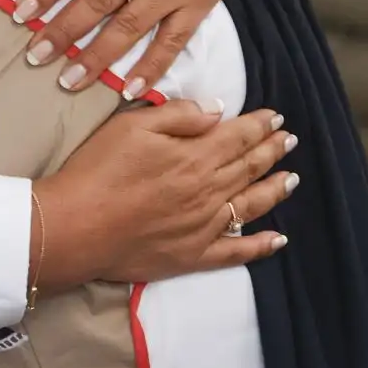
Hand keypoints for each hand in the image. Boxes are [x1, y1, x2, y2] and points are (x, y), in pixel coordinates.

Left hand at [13, 0, 293, 93]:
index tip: (20, 14)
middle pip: (97, 2)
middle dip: (64, 32)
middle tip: (35, 57)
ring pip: (129, 26)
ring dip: (98, 57)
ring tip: (69, 81)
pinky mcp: (198, 2)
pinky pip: (173, 40)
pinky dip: (152, 66)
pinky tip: (130, 90)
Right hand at [34, 102, 296, 288]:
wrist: (75, 227)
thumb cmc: (98, 170)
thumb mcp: (131, 125)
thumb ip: (178, 115)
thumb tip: (217, 111)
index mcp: (194, 157)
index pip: (237, 136)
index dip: (259, 125)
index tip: (276, 117)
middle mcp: (208, 192)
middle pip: (248, 167)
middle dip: (271, 151)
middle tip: (289, 139)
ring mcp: (204, 227)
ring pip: (250, 205)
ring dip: (274, 189)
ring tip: (292, 178)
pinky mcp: (192, 256)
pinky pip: (236, 252)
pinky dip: (261, 245)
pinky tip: (278, 238)